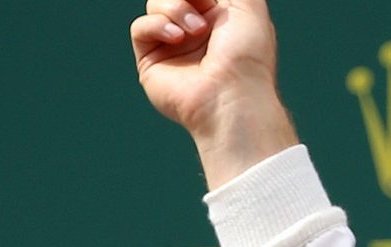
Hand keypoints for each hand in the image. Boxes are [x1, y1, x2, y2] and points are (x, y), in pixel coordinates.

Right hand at [131, 0, 297, 187]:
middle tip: (203, 4)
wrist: (231, 95)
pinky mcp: (151, 60)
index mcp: (221, 19)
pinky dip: (156, 25)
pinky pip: (140, 27)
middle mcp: (196, 31)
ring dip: (175, 8)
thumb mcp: (250, 8)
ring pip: (155, 4)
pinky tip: (177, 38)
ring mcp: (173, 46)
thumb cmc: (247, 55)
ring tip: (197, 30)